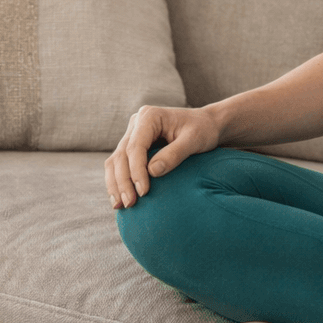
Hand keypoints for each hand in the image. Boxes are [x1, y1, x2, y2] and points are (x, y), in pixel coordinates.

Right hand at [106, 104, 220, 209]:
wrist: (207, 125)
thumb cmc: (203, 130)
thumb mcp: (194, 140)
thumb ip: (174, 154)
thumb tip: (152, 172)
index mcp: (149, 116)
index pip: (136, 146)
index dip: (136, 170)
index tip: (143, 192)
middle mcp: (137, 123)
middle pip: (122, 155)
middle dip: (123, 181)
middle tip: (129, 203)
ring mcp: (133, 134)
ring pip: (116, 161)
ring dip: (115, 184)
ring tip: (119, 206)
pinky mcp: (134, 146)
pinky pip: (120, 165)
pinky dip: (118, 182)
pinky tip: (120, 199)